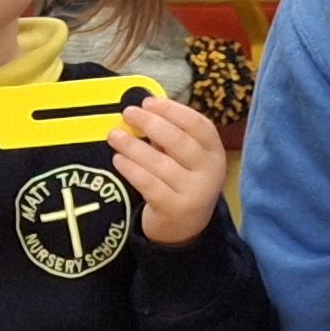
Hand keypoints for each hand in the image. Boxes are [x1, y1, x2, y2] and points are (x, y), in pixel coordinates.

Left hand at [110, 94, 230, 244]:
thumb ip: (170, 136)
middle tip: (128, 113)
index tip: (149, 102)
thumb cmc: (181, 181)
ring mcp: (194, 192)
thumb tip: (141, 110)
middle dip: (150, 123)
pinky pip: (149, 184)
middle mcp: (210, 172)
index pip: (198, 124)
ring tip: (114, 136)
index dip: (173, 110)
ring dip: (133, 146)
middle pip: (179, 141)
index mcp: (214, 151)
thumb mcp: (185, 158)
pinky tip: (118, 160)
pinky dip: (131, 169)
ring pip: (160, 163)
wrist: (185, 228)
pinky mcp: (175, 209)